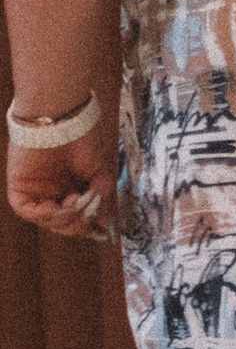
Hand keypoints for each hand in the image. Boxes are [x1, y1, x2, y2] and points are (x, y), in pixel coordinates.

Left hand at [6, 126, 114, 240]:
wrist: (62, 121)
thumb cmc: (84, 142)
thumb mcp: (102, 176)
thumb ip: (102, 201)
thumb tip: (102, 226)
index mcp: (72, 191)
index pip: (78, 220)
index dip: (88, 227)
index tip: (100, 228)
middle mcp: (53, 194)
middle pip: (62, 225)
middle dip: (76, 225)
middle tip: (87, 214)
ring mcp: (36, 192)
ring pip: (45, 221)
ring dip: (63, 219)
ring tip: (75, 202)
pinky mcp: (20, 188)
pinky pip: (27, 211)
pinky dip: (43, 214)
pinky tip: (57, 206)